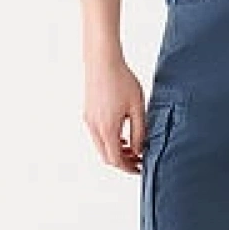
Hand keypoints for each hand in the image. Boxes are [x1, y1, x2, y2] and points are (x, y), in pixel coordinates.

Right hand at [83, 55, 146, 173]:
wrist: (102, 61)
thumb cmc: (121, 79)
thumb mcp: (137, 107)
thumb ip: (139, 131)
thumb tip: (139, 150)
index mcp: (107, 128)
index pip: (116, 159)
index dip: (129, 168)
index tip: (140, 169)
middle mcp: (94, 127)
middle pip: (106, 156)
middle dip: (123, 162)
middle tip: (138, 161)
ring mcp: (89, 121)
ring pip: (101, 147)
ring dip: (116, 152)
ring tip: (132, 149)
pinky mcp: (88, 114)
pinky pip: (97, 135)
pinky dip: (109, 141)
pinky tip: (122, 136)